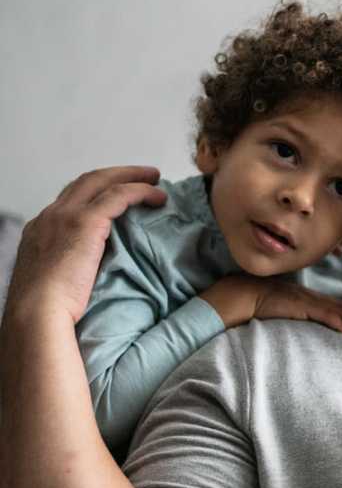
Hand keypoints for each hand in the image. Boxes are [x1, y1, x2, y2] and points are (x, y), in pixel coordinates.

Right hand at [4, 166, 164, 324]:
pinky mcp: (86, 222)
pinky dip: (140, 191)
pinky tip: (158, 197)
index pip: (69, 201)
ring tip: (155, 179)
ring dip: (131, 176)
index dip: (95, 194)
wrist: (37, 312)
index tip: (116, 195)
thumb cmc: (46, 311)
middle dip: (116, 174)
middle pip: (86, 181)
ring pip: (102, 181)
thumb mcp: (52, 282)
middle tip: (144, 175)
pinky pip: (119, 195)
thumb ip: (66, 269)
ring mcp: (66, 215)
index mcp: (40, 230)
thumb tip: (87, 276)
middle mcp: (51, 216)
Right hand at [199, 274, 341, 334]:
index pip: (339, 308)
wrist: (242, 294)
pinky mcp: (301, 307)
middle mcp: (313, 299)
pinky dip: (339, 324)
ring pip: (341, 312)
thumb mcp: (283, 311)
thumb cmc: (258, 305)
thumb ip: (296, 318)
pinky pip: (324, 317)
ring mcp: (308, 302)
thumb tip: (304, 330)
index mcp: (309, 300)